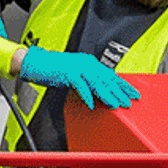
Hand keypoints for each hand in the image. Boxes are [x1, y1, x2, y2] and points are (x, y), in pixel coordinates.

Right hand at [18, 47, 138, 110]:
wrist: (35, 63)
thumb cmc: (52, 70)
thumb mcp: (73, 75)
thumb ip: (86, 81)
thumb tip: (98, 92)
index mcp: (89, 62)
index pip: (110, 74)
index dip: (122, 84)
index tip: (132, 93)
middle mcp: (86, 63)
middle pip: (107, 78)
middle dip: (120, 91)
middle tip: (129, 101)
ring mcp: (78, 67)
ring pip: (97, 82)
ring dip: (107, 95)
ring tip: (115, 105)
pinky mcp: (68, 72)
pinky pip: (80, 86)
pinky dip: (86, 96)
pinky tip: (91, 105)